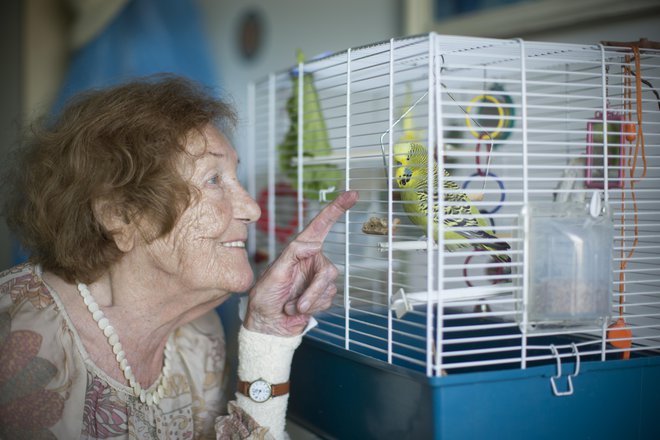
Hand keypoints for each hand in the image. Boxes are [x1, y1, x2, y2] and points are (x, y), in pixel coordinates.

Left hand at [244, 191, 358, 336]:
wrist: (268, 325)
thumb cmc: (264, 297)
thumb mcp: (274, 273)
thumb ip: (294, 254)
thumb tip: (315, 243)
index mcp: (300, 249)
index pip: (321, 226)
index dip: (336, 208)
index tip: (352, 194)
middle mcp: (312, 260)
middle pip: (329, 270)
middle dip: (313, 290)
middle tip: (297, 303)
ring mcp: (318, 278)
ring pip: (329, 288)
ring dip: (310, 301)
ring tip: (292, 305)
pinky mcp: (323, 295)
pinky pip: (328, 301)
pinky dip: (313, 308)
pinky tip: (298, 310)